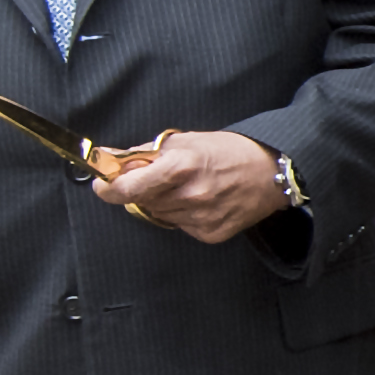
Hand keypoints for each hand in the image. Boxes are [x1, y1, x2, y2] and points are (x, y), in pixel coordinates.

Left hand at [93, 127, 291, 242]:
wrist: (271, 173)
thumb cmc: (231, 151)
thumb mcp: (186, 141)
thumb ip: (148, 152)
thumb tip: (114, 159)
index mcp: (182, 167)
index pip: (130, 187)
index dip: (110, 187)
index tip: (102, 184)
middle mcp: (190, 195)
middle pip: (142, 201)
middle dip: (142, 188)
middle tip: (157, 176)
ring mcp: (200, 217)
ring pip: (160, 214)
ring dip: (163, 201)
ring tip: (187, 186)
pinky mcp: (210, 233)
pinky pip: (180, 225)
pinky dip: (183, 214)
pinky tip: (201, 200)